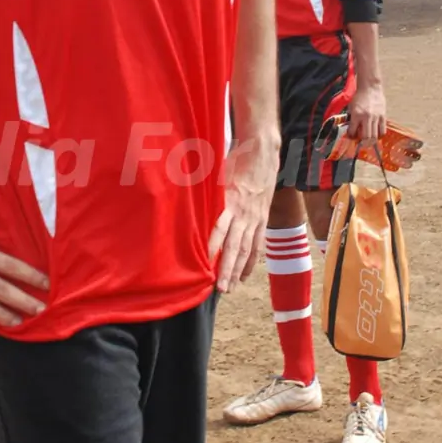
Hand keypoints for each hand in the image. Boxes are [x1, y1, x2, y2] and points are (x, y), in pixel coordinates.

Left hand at [209, 134, 278, 292]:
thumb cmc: (235, 161)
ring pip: (246, 250)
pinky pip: (258, 245)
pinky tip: (245, 275)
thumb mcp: (216, 171)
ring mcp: (255, 219)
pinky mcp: (263, 220)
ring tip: (230, 288)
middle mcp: (243, 214)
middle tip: (219, 288)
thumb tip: (178, 190)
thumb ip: (202, 187)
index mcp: (229, 202)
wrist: (262, 154)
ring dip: (238, 270)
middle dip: (226, 268)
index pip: (219, 229)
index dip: (211, 247)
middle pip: (234, 246)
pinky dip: (251, 261)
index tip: (202, 264)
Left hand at [347, 82, 386, 141]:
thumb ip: (352, 118)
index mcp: (356, 114)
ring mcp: (376, 117)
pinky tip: (376, 134)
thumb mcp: (351, 107)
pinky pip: (382, 130)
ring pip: (375, 136)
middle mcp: (366, 117)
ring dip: (371, 141)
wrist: (370, 87)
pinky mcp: (383, 116)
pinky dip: (379, 135)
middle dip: (363, 143)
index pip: (353, 131)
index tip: (351, 137)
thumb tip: (352, 129)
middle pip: (366, 137)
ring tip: (369, 141)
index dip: (351, 136)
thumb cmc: (359, 96)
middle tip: (361, 143)